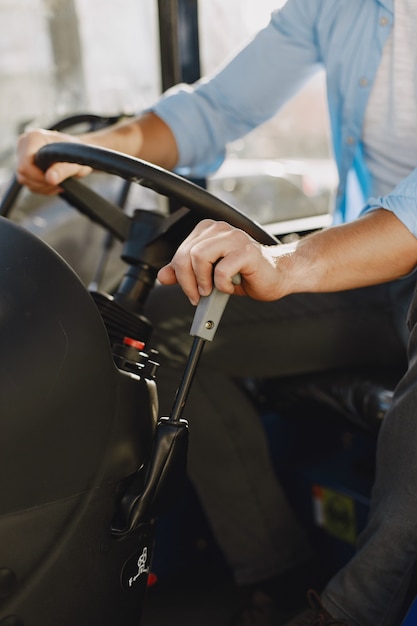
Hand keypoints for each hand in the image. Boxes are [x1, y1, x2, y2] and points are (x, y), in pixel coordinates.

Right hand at [16, 129, 91, 194]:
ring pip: (24, 179)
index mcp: (34, 138)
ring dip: (42, 187)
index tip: (55, 181)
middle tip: (59, 184)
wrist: (79, 152)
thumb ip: (62, 170)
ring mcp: (23, 154)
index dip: (39, 177)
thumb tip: (50, 178)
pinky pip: (28, 182)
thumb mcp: (75, 163)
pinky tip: (53, 184)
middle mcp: (25, 144)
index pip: (25, 165)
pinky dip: (41, 187)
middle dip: (42, 183)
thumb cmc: (77, 153)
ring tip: (58, 184)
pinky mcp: (26, 164)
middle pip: (23, 173)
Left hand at [157, 219, 289, 304]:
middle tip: (198, 295)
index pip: (181, 251)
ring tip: (214, 290)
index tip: (189, 290)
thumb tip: (163, 276)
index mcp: (209, 231)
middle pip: (187, 254)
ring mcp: (235, 238)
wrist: (277, 276)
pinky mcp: (247, 251)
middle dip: (188, 281)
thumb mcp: (209, 274)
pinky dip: (223, 285)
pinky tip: (231, 286)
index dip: (180, 274)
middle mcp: (220, 229)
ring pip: (200, 257)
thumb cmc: (246, 273)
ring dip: (204, 281)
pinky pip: (222, 270)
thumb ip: (186, 272)